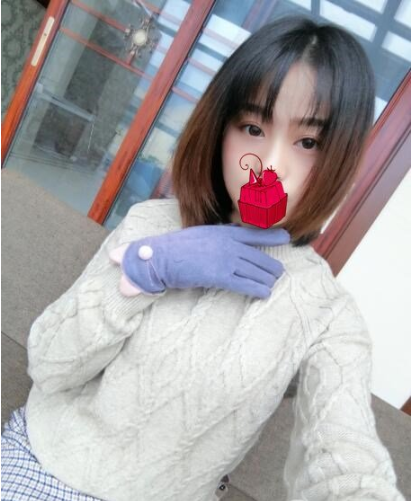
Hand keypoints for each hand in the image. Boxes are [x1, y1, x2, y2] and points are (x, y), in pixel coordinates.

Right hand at [110, 224, 289, 298]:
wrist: (162, 256)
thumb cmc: (178, 247)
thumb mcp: (203, 234)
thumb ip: (220, 236)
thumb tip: (232, 238)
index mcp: (224, 232)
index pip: (254, 234)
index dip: (272, 236)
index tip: (287, 238)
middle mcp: (229, 244)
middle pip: (259, 256)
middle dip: (271, 266)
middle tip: (278, 273)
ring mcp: (226, 259)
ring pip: (256, 271)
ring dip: (267, 279)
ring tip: (272, 284)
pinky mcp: (219, 276)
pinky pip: (245, 284)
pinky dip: (257, 289)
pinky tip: (265, 294)